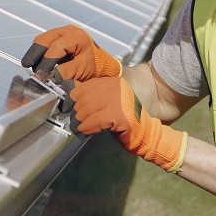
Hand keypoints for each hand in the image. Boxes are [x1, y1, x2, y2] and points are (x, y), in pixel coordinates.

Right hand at [22, 25, 121, 81]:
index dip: (46, 62)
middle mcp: (67, 31)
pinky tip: (37, 65)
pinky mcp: (56, 38)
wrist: (99, 65)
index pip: (56, 47)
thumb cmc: (93, 68)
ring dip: (35, 54)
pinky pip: (42, 43)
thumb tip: (47, 77)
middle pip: (44, 39)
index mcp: (77, 37)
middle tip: (28, 68)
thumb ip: (64, 73)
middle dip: (35, 54)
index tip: (41, 75)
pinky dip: (38, 54)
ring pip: (40, 40)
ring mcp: (60, 32)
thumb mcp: (81, 71)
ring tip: (33, 69)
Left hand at [67, 76, 186, 172]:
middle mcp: (116, 87)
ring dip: (80, 121)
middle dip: (76, 111)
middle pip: (84, 98)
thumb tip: (69, 97)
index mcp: (113, 82)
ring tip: (78, 127)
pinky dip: (86, 128)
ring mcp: (119, 100)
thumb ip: (94, 97)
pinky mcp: (120, 115)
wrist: (147, 134)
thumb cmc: (124, 120)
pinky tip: (85, 132)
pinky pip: (94, 121)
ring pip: (87, 109)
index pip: (85, 86)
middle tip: (74, 121)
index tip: (69, 107)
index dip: (74, 98)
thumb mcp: (108, 102)